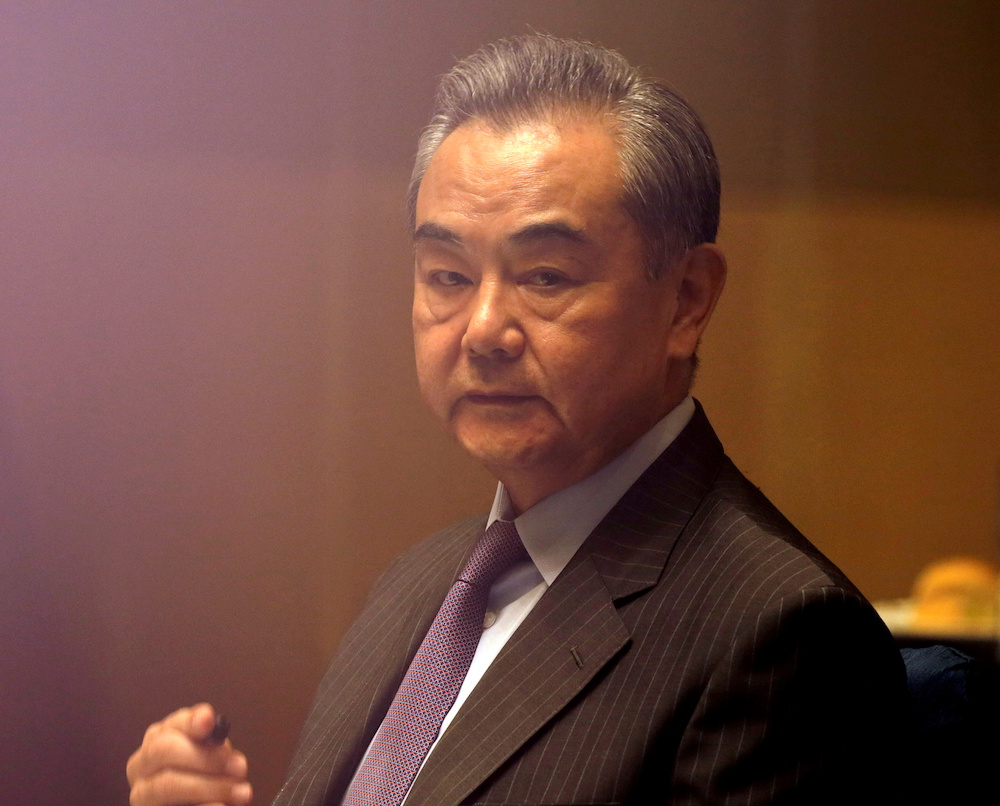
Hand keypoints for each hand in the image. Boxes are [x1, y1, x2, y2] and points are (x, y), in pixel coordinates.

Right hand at [127, 703, 251, 805]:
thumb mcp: (210, 756)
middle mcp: (140, 766)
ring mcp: (141, 795)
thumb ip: (212, 744)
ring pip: (167, 784)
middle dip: (204, 757)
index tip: (209, 720)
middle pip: (163, 750)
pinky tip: (222, 805)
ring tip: (242, 792)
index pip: (168, 724)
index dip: (189, 721)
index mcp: (155, 742)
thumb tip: (217, 735)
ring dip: (209, 787)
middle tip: (239, 767)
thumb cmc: (206, 779)